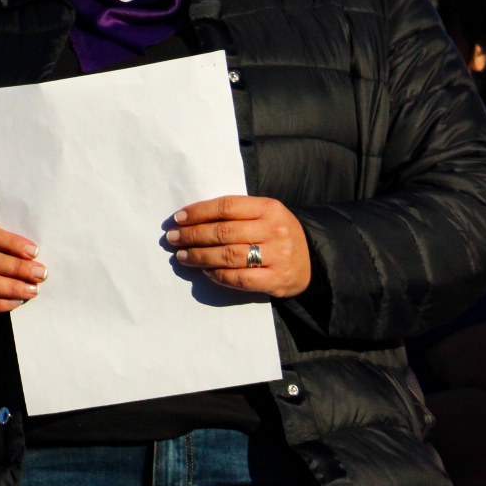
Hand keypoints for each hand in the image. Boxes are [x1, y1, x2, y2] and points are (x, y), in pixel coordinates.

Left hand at [165, 195, 311, 296]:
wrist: (313, 260)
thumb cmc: (276, 233)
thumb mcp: (264, 214)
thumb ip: (235, 214)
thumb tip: (190, 219)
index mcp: (269, 208)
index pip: (226, 206)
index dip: (198, 212)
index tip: (178, 219)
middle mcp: (274, 230)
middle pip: (223, 232)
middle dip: (192, 235)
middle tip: (172, 239)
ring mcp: (277, 256)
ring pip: (228, 255)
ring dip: (199, 256)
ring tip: (182, 256)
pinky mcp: (276, 279)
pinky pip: (239, 278)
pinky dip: (218, 275)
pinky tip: (206, 272)